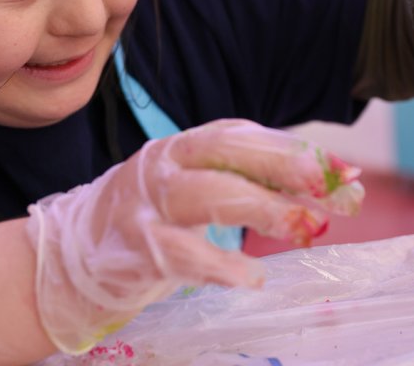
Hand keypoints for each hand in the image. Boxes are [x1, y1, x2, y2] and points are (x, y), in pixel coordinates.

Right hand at [26, 118, 363, 353]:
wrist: (70, 260)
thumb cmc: (153, 222)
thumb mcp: (198, 191)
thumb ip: (258, 186)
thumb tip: (343, 188)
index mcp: (184, 147)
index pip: (243, 137)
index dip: (293, 150)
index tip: (342, 170)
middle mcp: (164, 166)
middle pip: (226, 153)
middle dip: (281, 165)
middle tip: (327, 185)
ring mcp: (147, 205)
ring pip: (207, 196)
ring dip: (260, 209)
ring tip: (302, 226)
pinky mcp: (134, 248)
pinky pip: (180, 254)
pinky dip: (218, 266)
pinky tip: (250, 277)